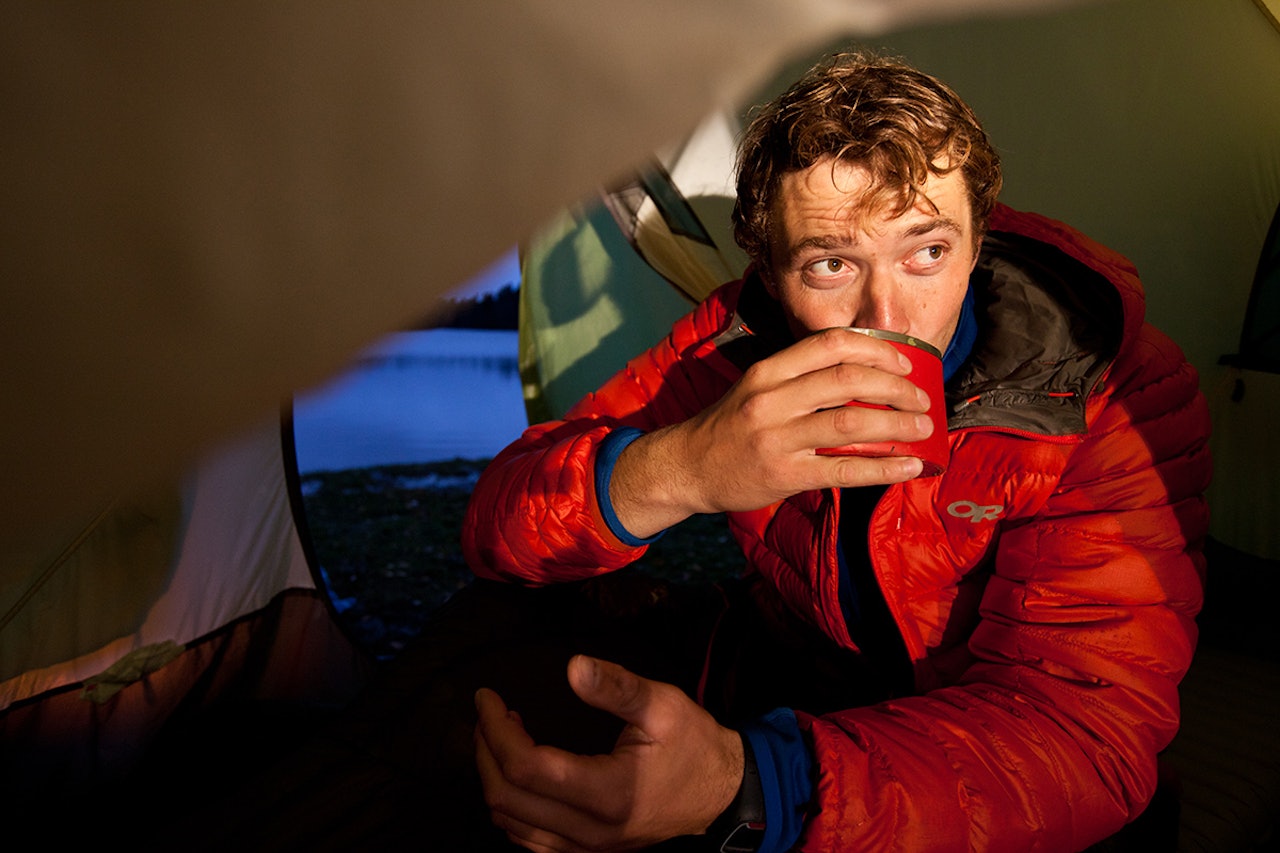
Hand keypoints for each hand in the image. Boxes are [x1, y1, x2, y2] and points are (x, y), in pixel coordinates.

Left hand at [474, 655, 743, 851]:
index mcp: (609, 792)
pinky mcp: (588, 852)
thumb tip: (573, 668)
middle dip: (486, 751)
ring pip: (512, 824)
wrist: (721, 793)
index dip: (496, 729)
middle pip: (508, 798)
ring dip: (494, 779)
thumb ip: (616, 686)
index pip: (527, 766)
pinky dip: (510, 809)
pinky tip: (515, 777)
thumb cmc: (693, 745)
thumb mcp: (662, 704)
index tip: (487, 698)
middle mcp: (592, 830)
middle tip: (488, 715)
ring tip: (498, 738)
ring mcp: (588, 848)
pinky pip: (530, 841)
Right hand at [612, 327, 934, 535]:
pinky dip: (883, 467)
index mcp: (768, 372)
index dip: (876, 348)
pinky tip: (908, 466)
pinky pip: (844, 468)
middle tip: (921, 397)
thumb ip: (799, 379)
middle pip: (848, 379)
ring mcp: (777, 438)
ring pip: (851, 421)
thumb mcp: (755, 388)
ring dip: (897, 423)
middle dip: (896, 386)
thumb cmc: (729, 426)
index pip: (830, 344)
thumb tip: (864, 375)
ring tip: (923, 427)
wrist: (686, 467)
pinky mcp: (784, 474)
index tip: (903, 360)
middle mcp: (772, 400)